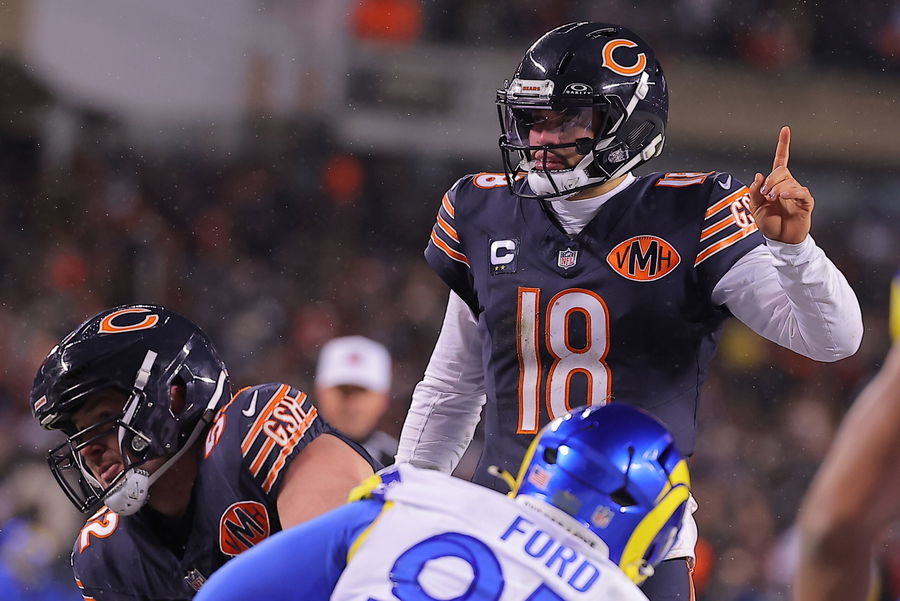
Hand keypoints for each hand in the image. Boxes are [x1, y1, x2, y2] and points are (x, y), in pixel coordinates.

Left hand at [747, 126, 813, 243]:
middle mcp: (788, 184)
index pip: (780, 160)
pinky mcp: (805, 202)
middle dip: (770, 181)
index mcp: (775, 183)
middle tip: (765, 195)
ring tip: (772, 200)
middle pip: (780, 171)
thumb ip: (754, 192)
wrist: (780, 240)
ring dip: (777, 189)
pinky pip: (800, 192)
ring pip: (788, 181)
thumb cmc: (769, 223)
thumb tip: (759, 176)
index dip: (783, 145)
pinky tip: (782, 197)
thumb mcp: (754, 208)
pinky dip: (790, 193)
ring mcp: (797, 192)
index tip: (785, 129)